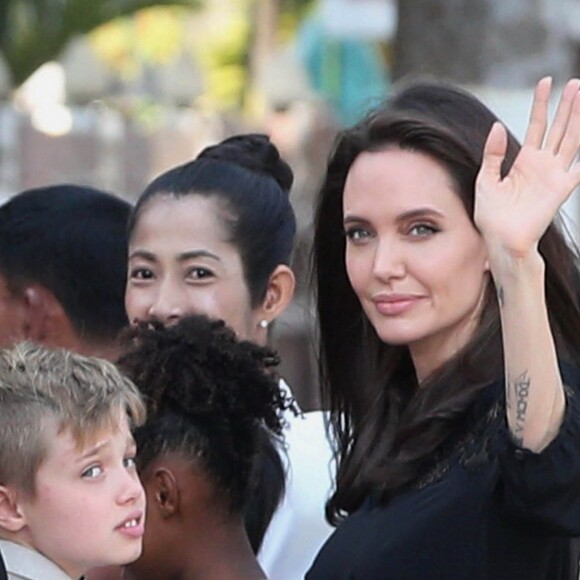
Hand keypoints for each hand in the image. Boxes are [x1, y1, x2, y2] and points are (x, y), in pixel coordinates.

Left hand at [474, 77, 579, 260]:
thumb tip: (496, 126)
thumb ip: (492, 154)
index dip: (541, 104)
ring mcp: (554, 174)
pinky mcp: (562, 188)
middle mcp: (542, 164)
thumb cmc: (491, 215)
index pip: (536, 125)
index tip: (545, 81)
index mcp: (524, 160)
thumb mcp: (485, 179)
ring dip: (578, 119)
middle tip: (575, 82)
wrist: (500, 239)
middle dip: (567, 105)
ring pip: (572, 140)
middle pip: (559, 128)